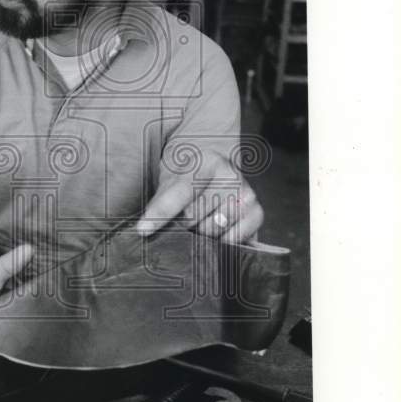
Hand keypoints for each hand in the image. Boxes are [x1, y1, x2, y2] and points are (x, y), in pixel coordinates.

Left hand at [136, 150, 263, 244]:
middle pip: (195, 217)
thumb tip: (145, 230)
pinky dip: (223, 239)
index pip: (180, 193)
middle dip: (185, 222)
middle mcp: (230, 175)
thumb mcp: (169, 180)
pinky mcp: (256, 212)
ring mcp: (247, 193)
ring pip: (213, 230)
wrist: (212, 165)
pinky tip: (219, 228)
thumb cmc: (188, 175)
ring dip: (203, 231)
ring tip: (203, 217)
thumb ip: (160, 203)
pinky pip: (235, 238)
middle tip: (186, 213)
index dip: (159, 213)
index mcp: (206, 161)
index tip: (143, 229)